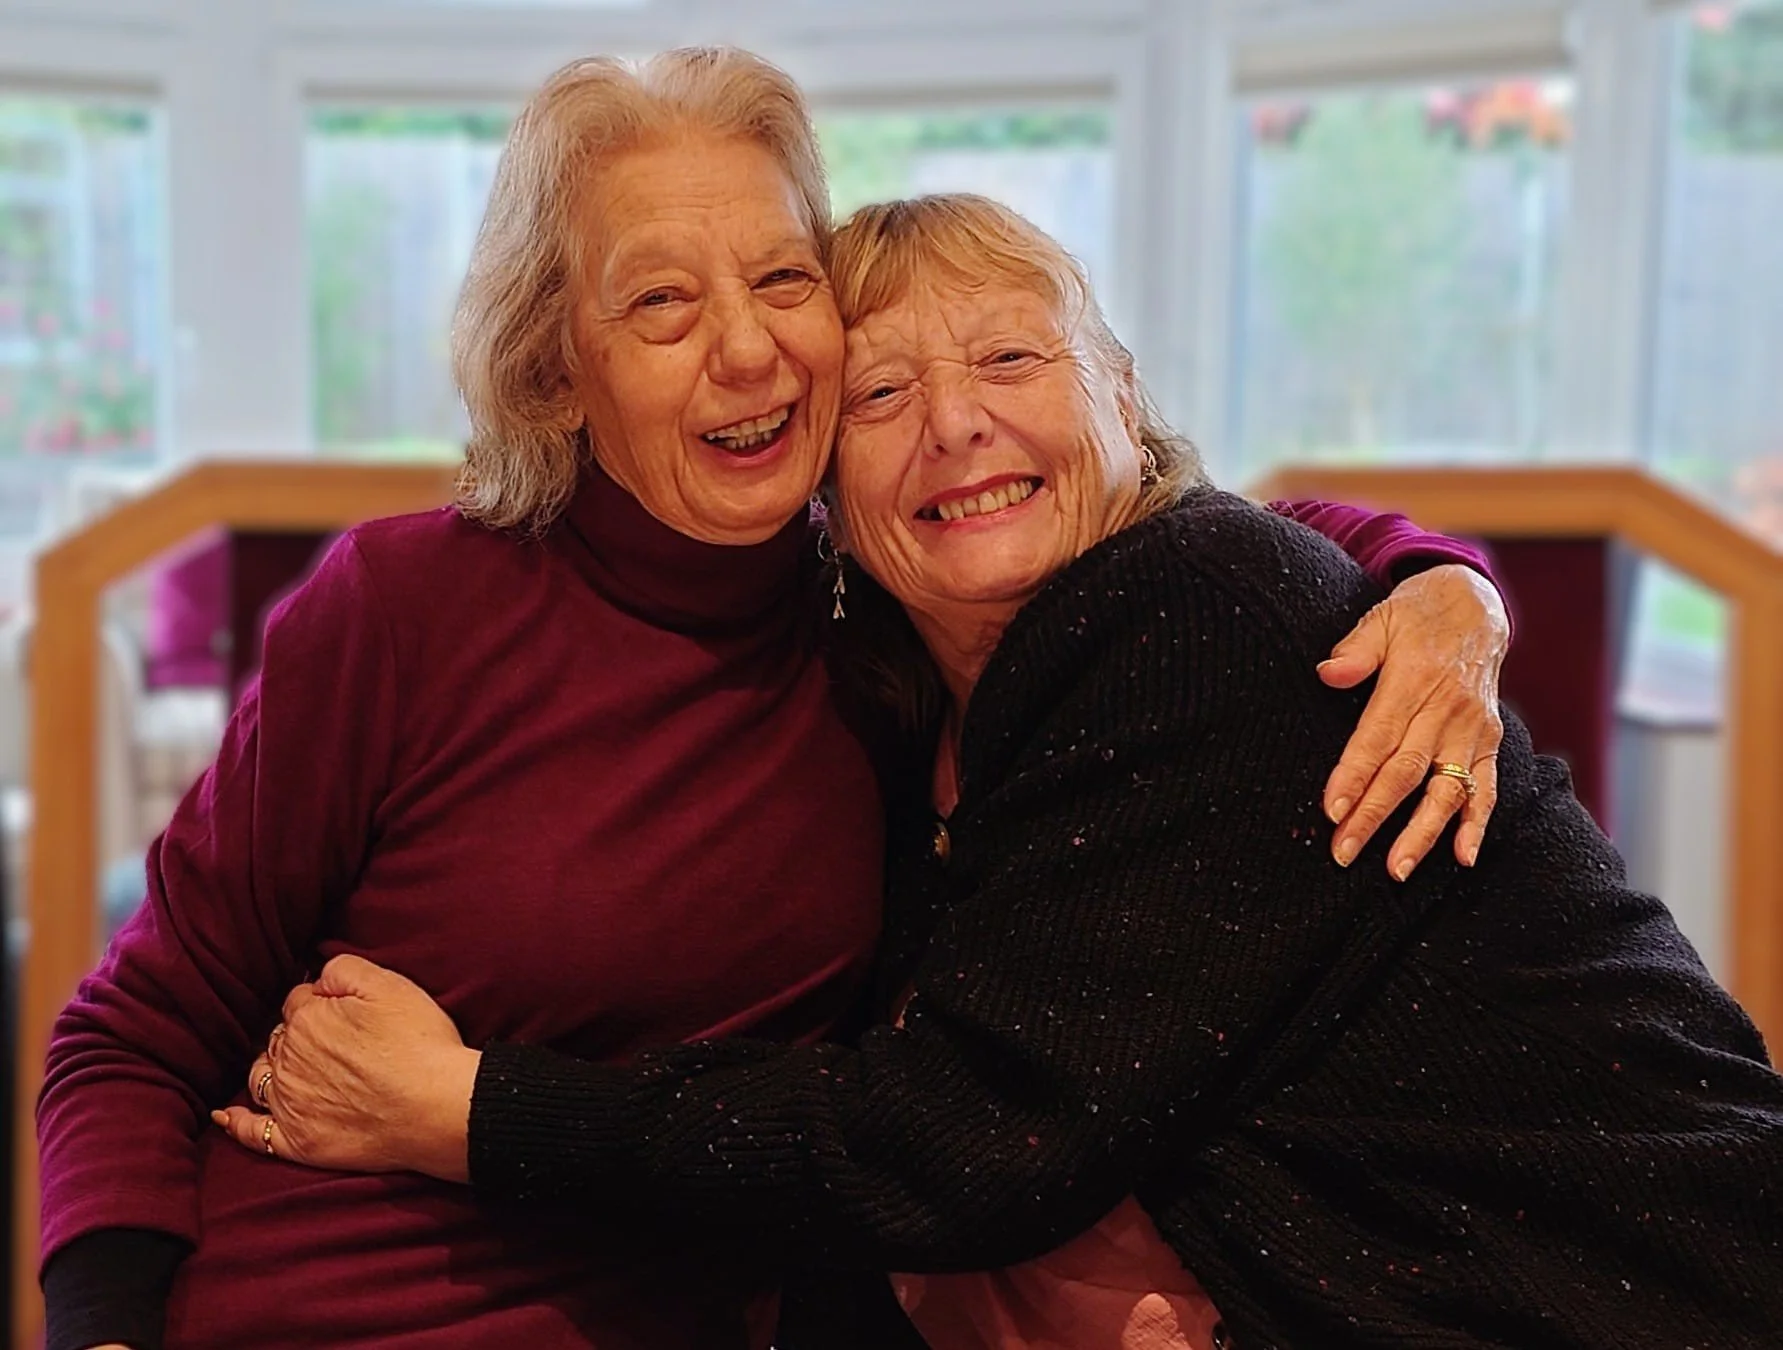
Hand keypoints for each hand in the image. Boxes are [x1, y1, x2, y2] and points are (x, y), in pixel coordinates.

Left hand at [212, 954, 479, 1181]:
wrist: (436, 1107)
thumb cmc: (420, 1043)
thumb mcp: (389, 983)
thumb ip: (343, 968)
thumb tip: (317, 979)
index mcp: (307, 1019)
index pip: (298, 1001)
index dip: (321, 1003)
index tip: (343, 1011)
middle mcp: (288, 1060)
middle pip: (278, 1038)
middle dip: (297, 1034)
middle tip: (331, 1040)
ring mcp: (290, 1104)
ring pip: (261, 1077)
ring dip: (269, 1068)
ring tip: (288, 1068)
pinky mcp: (298, 1142)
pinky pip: (253, 1133)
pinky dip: (235, 1123)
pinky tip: (225, 1116)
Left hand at [1318, 564, 1506, 877]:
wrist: (1476, 605)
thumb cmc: (1416, 615)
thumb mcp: (1381, 617)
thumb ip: (1356, 649)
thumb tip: (1328, 673)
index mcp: (1413, 682)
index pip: (1377, 738)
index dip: (1355, 775)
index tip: (1332, 809)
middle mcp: (1446, 711)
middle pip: (1405, 773)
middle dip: (1373, 816)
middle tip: (1344, 852)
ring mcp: (1471, 730)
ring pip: (1446, 790)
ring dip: (1422, 833)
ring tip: (1397, 869)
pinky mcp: (1489, 741)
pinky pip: (1486, 787)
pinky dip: (1477, 823)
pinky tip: (1463, 857)